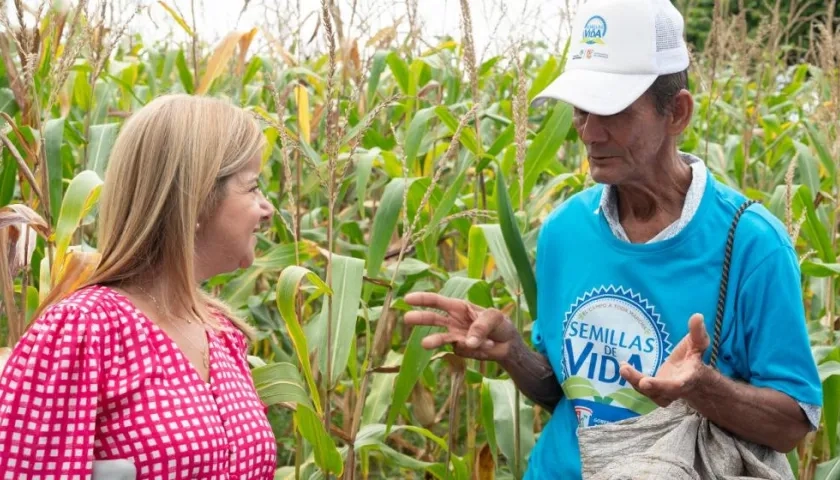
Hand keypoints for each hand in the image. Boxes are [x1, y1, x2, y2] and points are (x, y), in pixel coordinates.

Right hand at [403, 292, 520, 361]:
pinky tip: (488, 345)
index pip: (437, 301)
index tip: (408, 299)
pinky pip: (462, 349)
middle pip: (432, 319)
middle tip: (406, 319)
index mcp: (459, 307)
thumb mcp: (494, 317)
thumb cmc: (500, 324)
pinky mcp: (460, 350)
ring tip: (425, 344)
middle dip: (419, 318)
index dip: (422, 299)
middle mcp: (453, 321)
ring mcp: (455, 336)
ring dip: (433, 340)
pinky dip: (475, 347)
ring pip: (440, 338)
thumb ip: (481, 326)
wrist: (508, 345)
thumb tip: (467, 342)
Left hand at [619, 313, 711, 406]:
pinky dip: (632, 380)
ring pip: (649, 392)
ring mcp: (663, 393)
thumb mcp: (698, 344)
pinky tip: (624, 368)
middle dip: (647, 385)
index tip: (647, 382)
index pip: (677, 385)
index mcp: (687, 379)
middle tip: (634, 377)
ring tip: (624, 368)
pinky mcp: (654, 392)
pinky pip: (642, 389)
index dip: (663, 385)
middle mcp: (675, 390)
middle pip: (660, 392)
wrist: (695, 379)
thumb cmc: (694, 359)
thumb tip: (697, 316)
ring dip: (635, 381)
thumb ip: (697, 332)